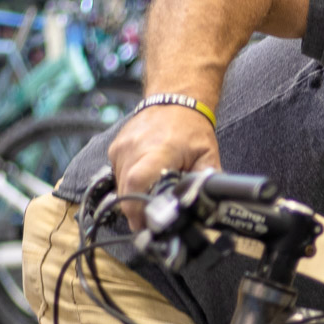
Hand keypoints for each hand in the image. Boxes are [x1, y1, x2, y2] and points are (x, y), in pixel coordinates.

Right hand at [108, 104, 221, 229]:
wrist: (175, 99)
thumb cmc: (191, 127)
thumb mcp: (207, 154)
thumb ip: (205, 181)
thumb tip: (208, 204)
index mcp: (159, 150)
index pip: (137, 183)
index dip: (138, 208)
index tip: (146, 225)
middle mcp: (134, 148)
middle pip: (125, 191)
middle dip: (136, 210)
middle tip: (150, 222)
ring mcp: (121, 148)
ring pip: (119, 186)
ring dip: (132, 198)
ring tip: (150, 199)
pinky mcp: (114, 149)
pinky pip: (116, 175)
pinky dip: (128, 184)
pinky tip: (144, 181)